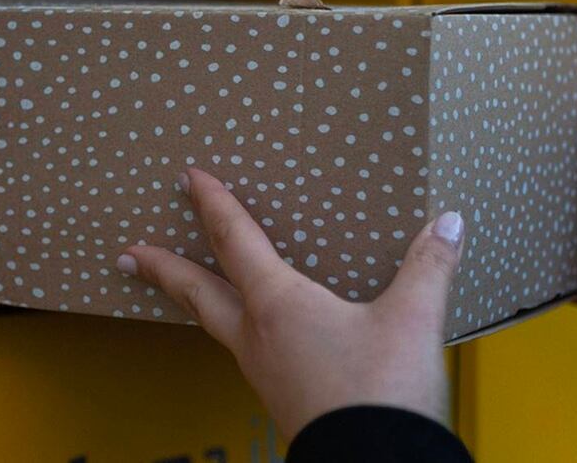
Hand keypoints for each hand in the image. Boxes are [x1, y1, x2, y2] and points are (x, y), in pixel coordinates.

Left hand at [116, 168, 464, 439]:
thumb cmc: (380, 394)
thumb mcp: (411, 320)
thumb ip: (429, 265)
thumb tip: (449, 222)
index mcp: (279, 304)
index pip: (234, 241)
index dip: (212, 205)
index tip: (188, 179)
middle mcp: (258, 335)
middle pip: (196, 292)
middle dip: (160, 269)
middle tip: (127, 256)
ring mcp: (262, 370)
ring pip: (215, 325)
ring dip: (193, 301)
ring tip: (184, 288)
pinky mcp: (278, 395)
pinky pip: (243, 350)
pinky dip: (232, 328)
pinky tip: (254, 333)